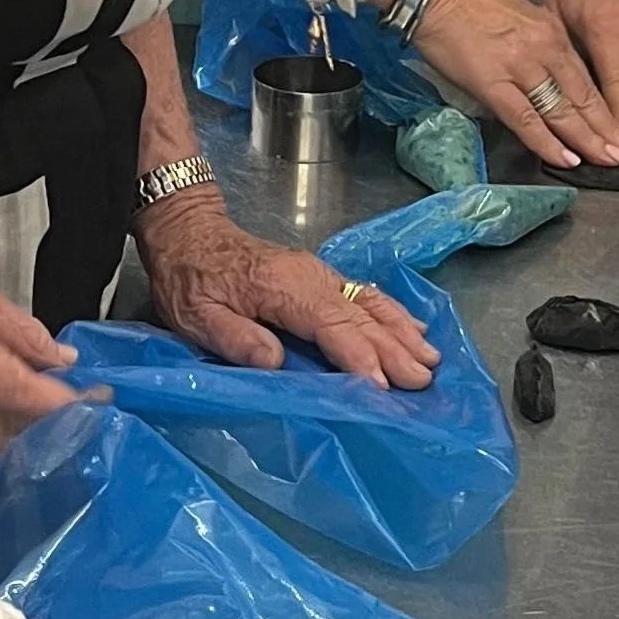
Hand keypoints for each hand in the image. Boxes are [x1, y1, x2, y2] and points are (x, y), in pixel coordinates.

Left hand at [138, 194, 435, 383]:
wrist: (188, 232)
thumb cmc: (190, 279)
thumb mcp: (196, 316)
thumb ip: (235, 339)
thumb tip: (274, 362)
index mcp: (282, 288)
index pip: (329, 325)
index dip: (358, 356)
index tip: (383, 385)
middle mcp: (310, 277)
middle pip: (359, 316)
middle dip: (393, 350)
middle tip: (422, 381)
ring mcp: (319, 274)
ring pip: (369, 302)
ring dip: (401, 331)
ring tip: (430, 359)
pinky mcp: (320, 276)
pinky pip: (364, 293)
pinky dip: (392, 311)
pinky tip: (413, 327)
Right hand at [407, 0, 618, 170]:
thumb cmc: (471, 2)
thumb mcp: (523, 17)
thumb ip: (542, 47)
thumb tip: (553, 79)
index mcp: (553, 33)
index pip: (590, 79)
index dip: (611, 108)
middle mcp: (544, 50)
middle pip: (584, 97)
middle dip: (610, 129)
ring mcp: (520, 67)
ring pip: (562, 111)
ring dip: (588, 140)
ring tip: (610, 160)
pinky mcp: (493, 83)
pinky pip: (526, 119)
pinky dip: (547, 142)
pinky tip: (566, 159)